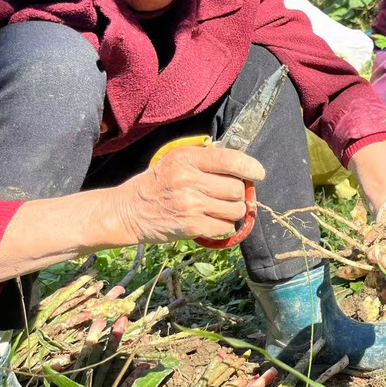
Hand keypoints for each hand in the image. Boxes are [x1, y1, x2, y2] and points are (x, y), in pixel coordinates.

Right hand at [117, 146, 266, 244]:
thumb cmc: (156, 185)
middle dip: (239, 193)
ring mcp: (191, 204)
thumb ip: (204, 159)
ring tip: (220, 209)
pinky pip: (224, 227)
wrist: (127, 212)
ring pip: (235, 209)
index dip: (251, 167)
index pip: (231, 160)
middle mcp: (189, 180)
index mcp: (187, 159)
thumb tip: (240, 164)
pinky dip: (223, 226)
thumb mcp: (174, 161)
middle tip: (228, 195)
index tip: (258, 173)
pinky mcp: (191, 226)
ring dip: (233, 211)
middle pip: (237, 188)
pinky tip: (211, 221)